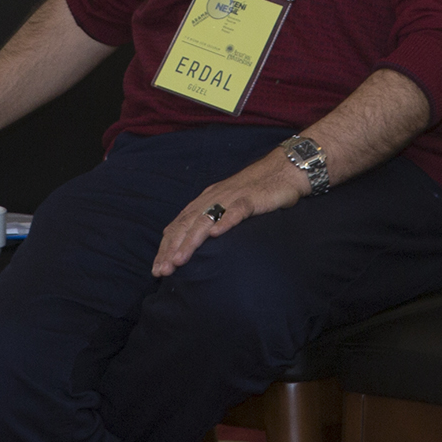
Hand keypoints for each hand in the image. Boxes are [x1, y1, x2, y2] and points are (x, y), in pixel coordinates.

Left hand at [154, 148, 310, 276]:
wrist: (283, 170)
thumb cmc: (256, 192)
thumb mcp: (227, 206)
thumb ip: (212, 221)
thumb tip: (197, 246)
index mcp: (204, 201)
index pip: (179, 225)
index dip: (166, 247)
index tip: (158, 269)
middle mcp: (212, 198)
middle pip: (186, 224)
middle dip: (172, 249)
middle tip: (162, 271)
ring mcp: (231, 197)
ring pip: (205, 219)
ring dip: (190, 241)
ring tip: (180, 259)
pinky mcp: (251, 198)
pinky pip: (236, 210)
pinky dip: (225, 221)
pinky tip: (216, 234)